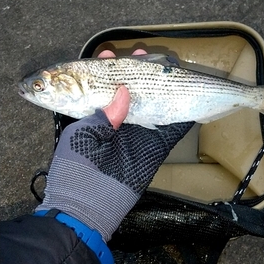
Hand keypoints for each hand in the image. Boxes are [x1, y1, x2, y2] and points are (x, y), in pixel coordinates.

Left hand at [36, 50, 193, 240]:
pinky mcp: (153, 149)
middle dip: (136, 73)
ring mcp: (136, 136)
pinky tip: (187, 93)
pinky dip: (181, 113)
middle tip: (143, 54)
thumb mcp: (82, 136)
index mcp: (93, 120)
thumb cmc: (76, 170)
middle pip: (130, 93)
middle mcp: (116, 125)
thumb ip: (104, 114)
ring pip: (152, 105)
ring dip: (160, 87)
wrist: (87, 209)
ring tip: (166, 64)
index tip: (111, 55)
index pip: (101, 89)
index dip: (107, 72)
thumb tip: (122, 91)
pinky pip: (170, 129)